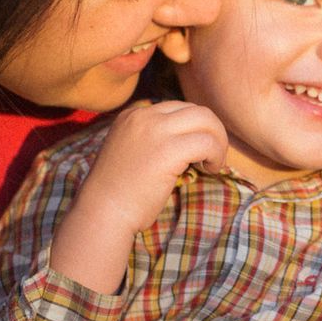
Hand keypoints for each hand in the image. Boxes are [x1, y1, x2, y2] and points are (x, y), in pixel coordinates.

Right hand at [75, 100, 226, 237]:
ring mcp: (155, 130)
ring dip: (218, 142)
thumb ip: (155, 139)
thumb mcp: (133, 152)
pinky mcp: (168, 150)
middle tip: (212, 156)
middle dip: (213, 131)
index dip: (195, 129)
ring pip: (206, 120)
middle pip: (196, 110)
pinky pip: (207, 143)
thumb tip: (192, 140)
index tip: (197, 150)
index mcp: (133, 115)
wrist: (103, 212)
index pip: (178, 108)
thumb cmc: (120, 192)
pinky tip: (209, 170)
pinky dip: (216, 155)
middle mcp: (143, 116)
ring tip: (212, 164)